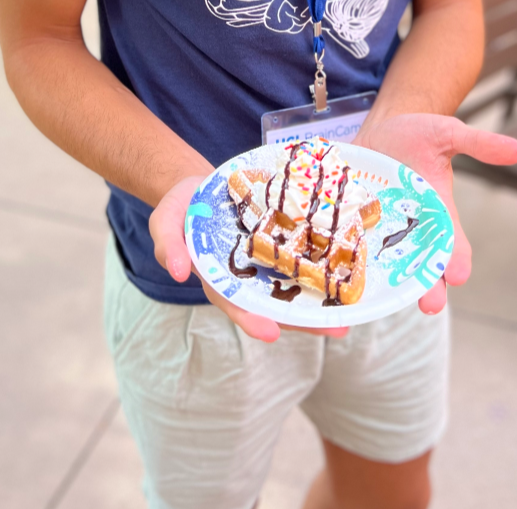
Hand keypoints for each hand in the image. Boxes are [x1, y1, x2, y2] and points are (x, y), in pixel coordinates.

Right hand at [149, 175, 347, 343]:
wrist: (199, 185)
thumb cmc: (181, 209)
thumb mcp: (165, 222)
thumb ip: (170, 246)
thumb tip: (179, 273)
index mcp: (217, 279)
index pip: (235, 305)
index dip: (252, 320)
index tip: (271, 332)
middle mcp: (245, 278)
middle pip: (275, 305)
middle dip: (305, 321)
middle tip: (337, 328)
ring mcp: (263, 262)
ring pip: (293, 286)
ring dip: (320, 300)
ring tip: (351, 311)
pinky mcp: (277, 243)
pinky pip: (299, 257)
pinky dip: (320, 264)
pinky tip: (346, 268)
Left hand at [357, 113, 516, 314]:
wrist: (378, 129)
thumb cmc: (416, 135)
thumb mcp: (447, 133)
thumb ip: (478, 143)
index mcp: (438, 213)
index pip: (453, 243)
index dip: (457, 260)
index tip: (459, 275)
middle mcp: (412, 229)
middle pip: (423, 265)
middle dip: (428, 286)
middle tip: (432, 305)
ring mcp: (381, 229)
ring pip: (389, 264)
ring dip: (392, 283)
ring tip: (392, 300)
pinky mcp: (354, 224)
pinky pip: (353, 247)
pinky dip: (352, 262)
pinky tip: (348, 276)